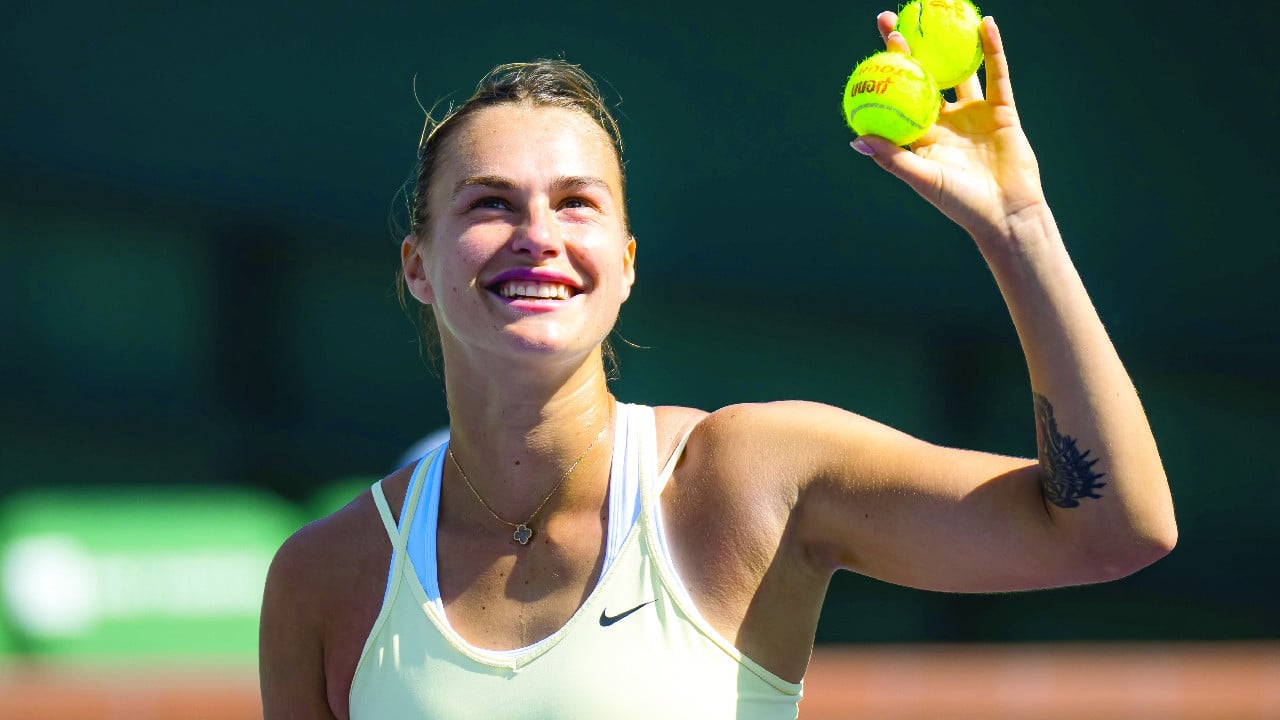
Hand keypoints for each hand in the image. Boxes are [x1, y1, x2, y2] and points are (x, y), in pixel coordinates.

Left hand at [855, 12, 1047, 246]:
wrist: (1005, 213)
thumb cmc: (959, 202)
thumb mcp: (921, 178)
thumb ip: (892, 156)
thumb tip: (856, 137)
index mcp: (920, 134)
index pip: (898, 94)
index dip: (885, 70)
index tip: (870, 49)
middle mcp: (944, 120)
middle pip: (923, 75)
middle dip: (908, 46)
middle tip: (893, 17)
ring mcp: (973, 113)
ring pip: (959, 70)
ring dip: (949, 41)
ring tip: (938, 10)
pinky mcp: (1001, 111)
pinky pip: (997, 74)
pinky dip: (992, 50)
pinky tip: (985, 25)